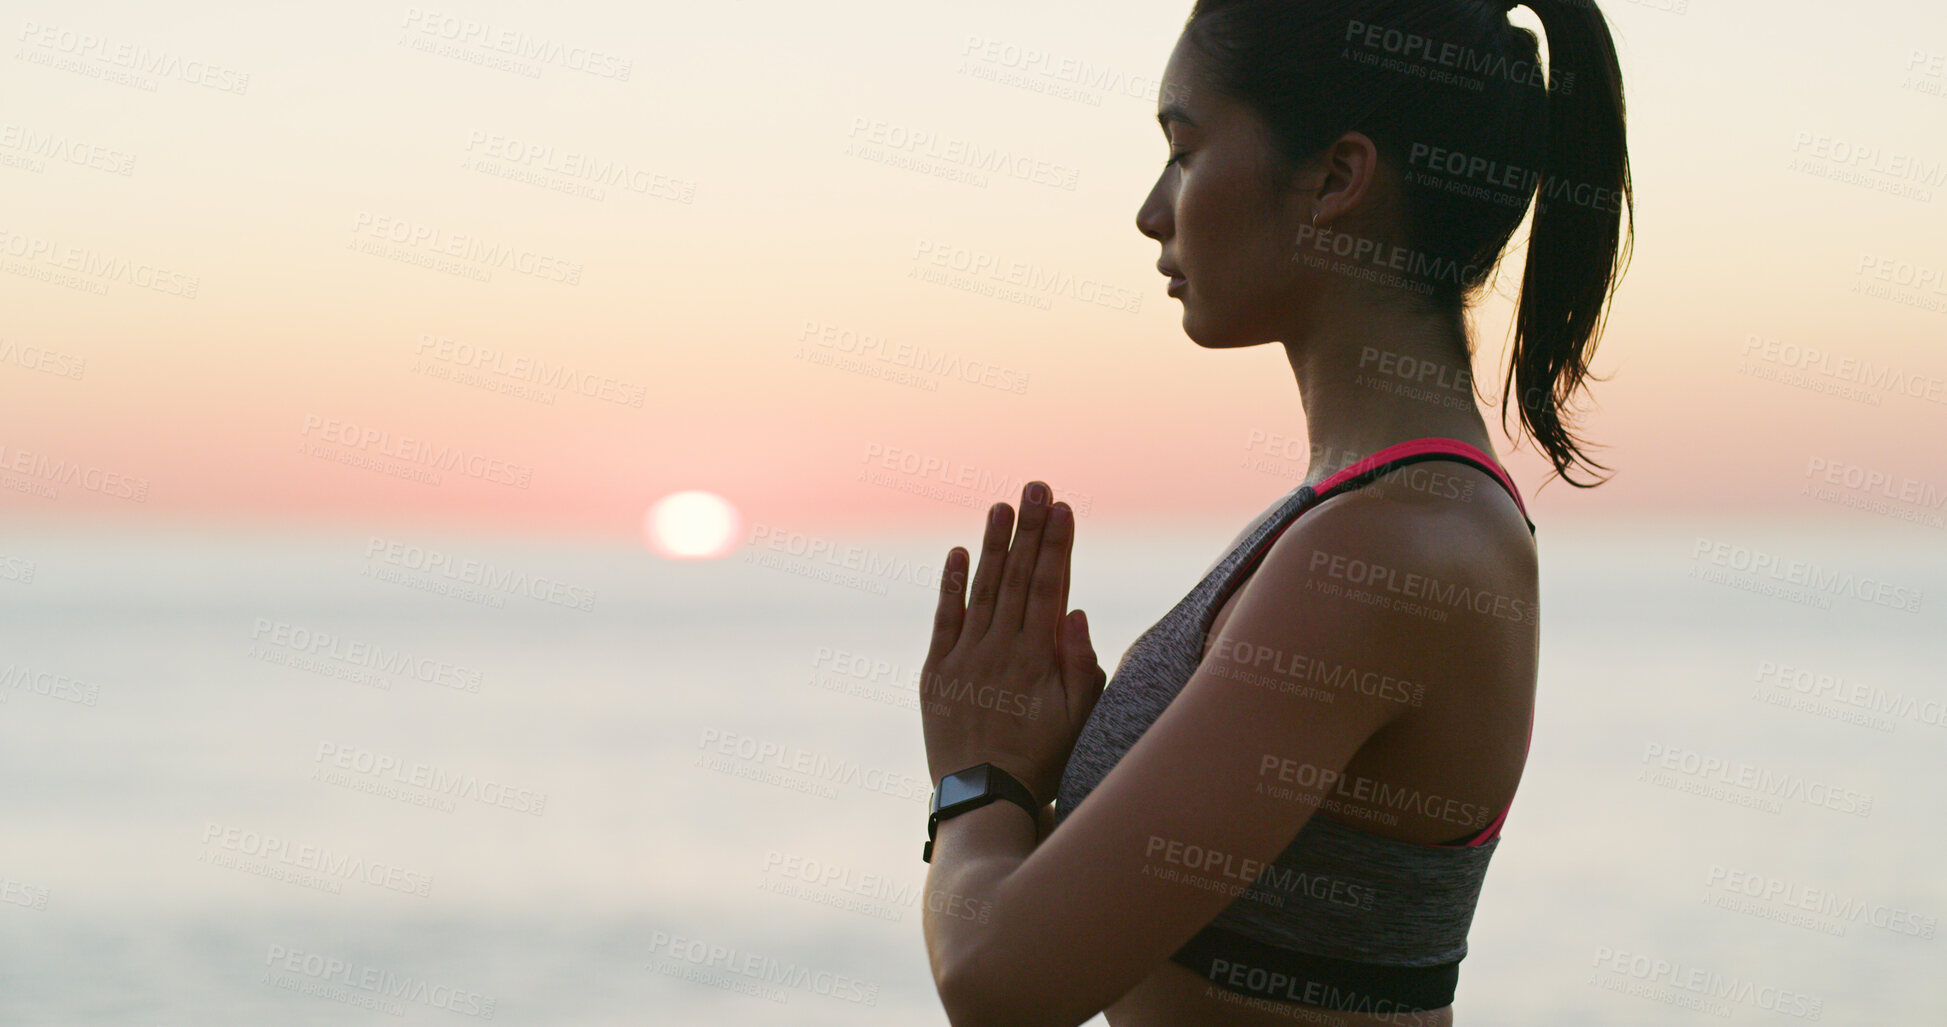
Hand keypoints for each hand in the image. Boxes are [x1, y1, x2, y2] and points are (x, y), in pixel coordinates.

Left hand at [919, 481, 1108, 805]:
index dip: (1056, 544)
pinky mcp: (936, 672)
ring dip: (993, 545)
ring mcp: (964, 658)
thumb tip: (1074, 611)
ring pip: (982, 590)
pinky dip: (951, 585)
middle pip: (1018, 577)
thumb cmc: (1041, 760)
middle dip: (1029, 529)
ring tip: (1002, 506)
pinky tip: (959, 552)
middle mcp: (999, 650)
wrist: (983, 798)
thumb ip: (1080, 664)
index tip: (1063, 508)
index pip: (1050, 586)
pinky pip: (944, 619)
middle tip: (1036, 486)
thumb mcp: (1078, 719)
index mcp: (1037, 658)